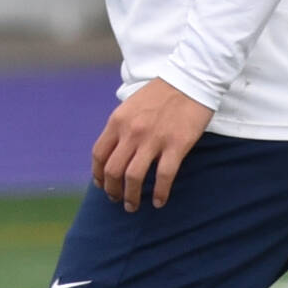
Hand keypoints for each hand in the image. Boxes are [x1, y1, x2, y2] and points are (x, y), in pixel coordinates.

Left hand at [91, 78, 212, 211]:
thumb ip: (120, 128)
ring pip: (134, 177)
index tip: (101, 186)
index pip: (99, 154)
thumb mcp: (130, 107)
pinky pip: (164, 176)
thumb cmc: (159, 95)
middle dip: (112, 190)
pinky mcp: (176, 145)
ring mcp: (153, 139)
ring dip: (131, 196)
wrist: (189, 81)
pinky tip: (160, 202)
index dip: (97, 174)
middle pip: (112, 170)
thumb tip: (114, 151)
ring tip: (133, 206)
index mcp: (117, 122)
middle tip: (117, 200)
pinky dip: (160, 193)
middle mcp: (131, 132)